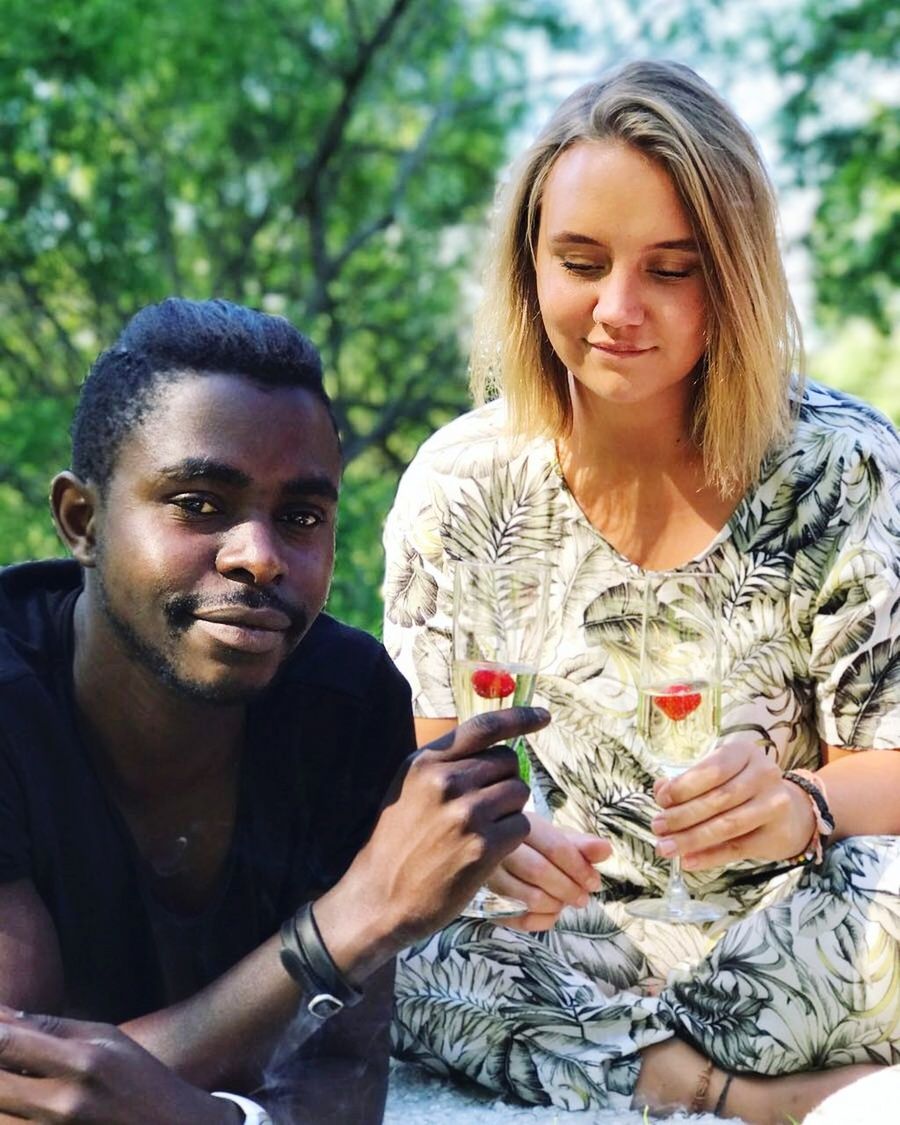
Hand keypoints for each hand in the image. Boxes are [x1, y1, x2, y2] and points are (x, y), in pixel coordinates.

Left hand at [0, 1007, 236, 1123]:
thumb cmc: (139, 1077)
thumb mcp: (105, 1038)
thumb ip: (50, 1028)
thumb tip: (1, 1016)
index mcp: (83, 1061)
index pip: (8, 1044)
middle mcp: (65, 1103)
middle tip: (7, 1060)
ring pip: (0, 1116)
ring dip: (3, 1097)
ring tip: (15, 1079)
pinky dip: (10, 1115)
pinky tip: (18, 1102)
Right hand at [314, 707, 548, 976]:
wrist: (380, 896)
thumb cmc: (397, 841)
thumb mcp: (409, 787)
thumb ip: (446, 764)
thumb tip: (494, 746)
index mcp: (426, 761)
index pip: (483, 727)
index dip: (519, 717)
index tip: (544, 716)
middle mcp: (446, 781)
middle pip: (508, 761)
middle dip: (504, 780)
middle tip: (485, 806)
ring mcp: (466, 813)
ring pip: (519, 792)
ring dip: (510, 809)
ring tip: (482, 829)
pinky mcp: (484, 846)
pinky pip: (522, 826)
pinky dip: (512, 837)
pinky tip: (487, 850)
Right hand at [485, 814, 609, 931]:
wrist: (498, 853)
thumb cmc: (537, 846)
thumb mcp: (559, 838)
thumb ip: (583, 845)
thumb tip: (606, 850)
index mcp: (523, 825)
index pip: (555, 847)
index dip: (579, 868)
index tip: (594, 882)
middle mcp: (501, 848)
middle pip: (539, 872)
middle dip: (569, 889)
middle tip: (583, 898)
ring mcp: (491, 876)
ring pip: (529, 898)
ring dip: (556, 904)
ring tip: (566, 902)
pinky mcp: (488, 902)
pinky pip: (518, 919)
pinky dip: (542, 921)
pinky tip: (551, 913)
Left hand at [650, 736, 815, 869]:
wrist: (787, 812)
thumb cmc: (742, 788)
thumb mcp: (717, 776)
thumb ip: (688, 782)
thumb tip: (660, 790)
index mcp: (744, 752)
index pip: (713, 769)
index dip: (684, 786)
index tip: (661, 800)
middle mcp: (764, 774)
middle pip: (718, 799)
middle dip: (682, 816)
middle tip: (658, 827)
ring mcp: (774, 804)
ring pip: (727, 825)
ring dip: (691, 839)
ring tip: (666, 847)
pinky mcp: (777, 834)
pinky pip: (738, 848)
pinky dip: (709, 857)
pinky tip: (688, 861)